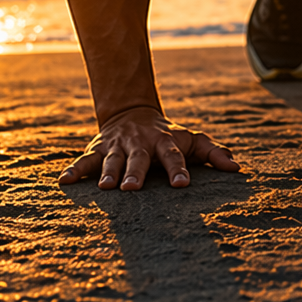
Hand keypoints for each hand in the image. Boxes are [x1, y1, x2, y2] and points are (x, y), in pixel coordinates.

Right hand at [59, 106, 240, 189]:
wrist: (133, 113)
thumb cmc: (169, 136)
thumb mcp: (192, 139)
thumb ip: (213, 153)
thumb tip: (236, 168)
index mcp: (165, 141)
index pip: (174, 156)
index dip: (179, 169)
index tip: (182, 185)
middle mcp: (140, 143)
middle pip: (139, 159)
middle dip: (135, 173)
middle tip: (132, 188)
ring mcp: (117, 146)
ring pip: (112, 160)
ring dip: (109, 173)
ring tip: (106, 188)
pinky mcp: (98, 149)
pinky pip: (84, 161)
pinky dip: (75, 170)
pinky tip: (64, 182)